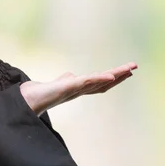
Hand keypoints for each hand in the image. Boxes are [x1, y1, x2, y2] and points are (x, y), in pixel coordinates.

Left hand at [19, 63, 137, 116]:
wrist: (30, 99)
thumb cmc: (44, 92)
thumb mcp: (60, 83)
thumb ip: (67, 79)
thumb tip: (71, 75)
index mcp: (80, 88)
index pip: (101, 83)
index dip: (115, 77)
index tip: (128, 70)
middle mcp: (80, 90)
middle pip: (104, 83)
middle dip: (120, 75)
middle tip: (135, 66)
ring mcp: (76, 89)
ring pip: (99, 82)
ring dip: (114, 75)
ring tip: (129, 68)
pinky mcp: (68, 87)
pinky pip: (86, 83)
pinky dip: (98, 80)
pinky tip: (109, 76)